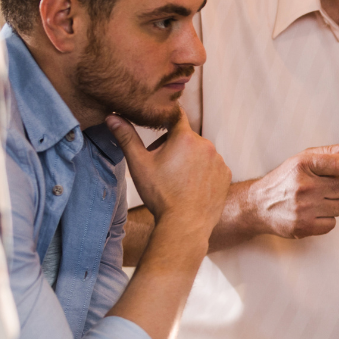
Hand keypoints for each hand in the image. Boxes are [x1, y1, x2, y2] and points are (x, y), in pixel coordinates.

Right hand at [108, 112, 228, 235]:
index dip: (165, 117)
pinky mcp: (226, 175)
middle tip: (161, 166)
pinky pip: (212, 167)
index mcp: (185, 137)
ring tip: (176, 180)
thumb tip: (112, 117)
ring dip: (189, 159)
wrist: (185, 223)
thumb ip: (126, 138)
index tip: (158, 121)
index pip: (176, 115)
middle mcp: (207, 145)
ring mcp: (219, 160)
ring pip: (200, 153)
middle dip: (173, 146)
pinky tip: (191, 186)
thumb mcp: (139, 164)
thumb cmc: (161, 193)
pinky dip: (202, 172)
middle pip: (186, 137)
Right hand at [244, 143, 338, 238]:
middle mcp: (304, 186)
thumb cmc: (283, 181)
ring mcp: (303, 209)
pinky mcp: (303, 227)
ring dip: (333, 204)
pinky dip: (326, 219)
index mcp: (303, 165)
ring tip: (315, 200)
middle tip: (328, 186)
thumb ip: (328, 153)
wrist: (256, 206)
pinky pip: (332, 223)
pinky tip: (312, 213)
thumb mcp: (301, 160)